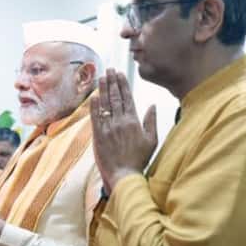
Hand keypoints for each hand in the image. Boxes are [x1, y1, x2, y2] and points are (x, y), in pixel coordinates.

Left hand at [91, 69, 157, 192]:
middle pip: (116, 97)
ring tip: (101, 77)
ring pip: (105, 104)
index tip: (120, 73)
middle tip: (109, 69)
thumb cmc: (139, 159)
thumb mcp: (152, 140)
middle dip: (112, 82)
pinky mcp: (98, 135)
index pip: (128, 98)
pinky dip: (94, 105)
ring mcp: (108, 128)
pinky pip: (95, 117)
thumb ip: (151, 121)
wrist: (124, 175)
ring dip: (103, 89)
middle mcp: (120, 122)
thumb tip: (152, 105)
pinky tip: (93, 95)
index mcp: (134, 122)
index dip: (123, 84)